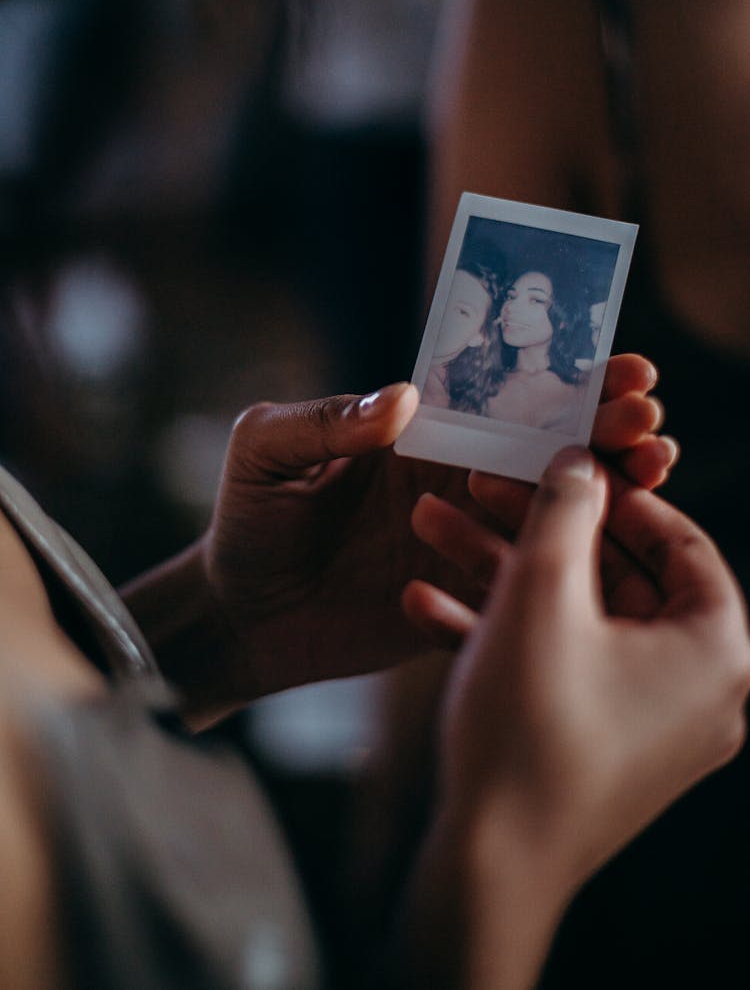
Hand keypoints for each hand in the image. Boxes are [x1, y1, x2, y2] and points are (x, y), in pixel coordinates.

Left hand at [124, 354, 671, 723]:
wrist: (238, 615)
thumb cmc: (246, 520)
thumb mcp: (266, 449)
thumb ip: (329, 418)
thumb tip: (407, 396)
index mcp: (419, 435)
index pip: (502, 399)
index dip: (565, 382)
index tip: (622, 370)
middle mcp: (451, 481)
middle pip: (544, 449)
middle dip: (605, 429)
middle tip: (650, 421)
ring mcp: (463, 540)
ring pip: (551, 511)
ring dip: (608, 489)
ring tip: (655, 470)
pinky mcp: (462, 598)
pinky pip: (523, 581)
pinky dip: (570, 564)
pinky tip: (611, 551)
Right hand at [404, 449, 749, 891]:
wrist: (488, 866)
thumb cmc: (529, 729)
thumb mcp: (542, 594)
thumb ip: (564, 510)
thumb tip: (581, 461)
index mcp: (713, 651)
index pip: (681, 542)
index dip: (616, 493)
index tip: (560, 466)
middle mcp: (691, 689)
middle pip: (613, 575)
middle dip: (534, 526)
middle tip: (480, 484)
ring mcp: (641, 721)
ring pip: (570, 616)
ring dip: (498, 569)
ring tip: (431, 526)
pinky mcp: (593, 743)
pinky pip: (553, 665)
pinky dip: (497, 629)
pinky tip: (423, 602)